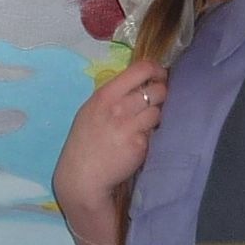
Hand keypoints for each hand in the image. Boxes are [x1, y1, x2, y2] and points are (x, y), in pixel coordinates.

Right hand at [53, 59, 167, 213]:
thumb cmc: (86, 141)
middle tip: (155, 102)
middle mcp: (119, 107)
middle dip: (161, 94)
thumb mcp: (92, 110)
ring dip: (154, 117)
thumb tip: (140, 82)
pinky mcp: (140, 144)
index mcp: (106, 94)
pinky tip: (136, 142)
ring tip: (141, 125)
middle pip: (157, 90)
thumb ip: (114, 95)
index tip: (160, 76)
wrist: (83, 175)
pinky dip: (149, 136)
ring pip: (158, 111)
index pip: (141, 69)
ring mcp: (130, 126)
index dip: (157, 70)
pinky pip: (153, 133)